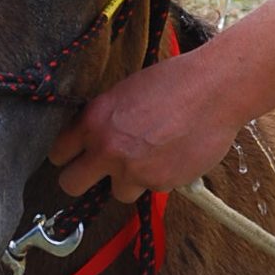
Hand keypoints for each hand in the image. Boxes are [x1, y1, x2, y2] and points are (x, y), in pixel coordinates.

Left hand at [49, 48, 240, 202]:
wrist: (216, 90)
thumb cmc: (175, 81)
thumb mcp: (126, 91)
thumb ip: (105, 119)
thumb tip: (95, 139)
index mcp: (94, 120)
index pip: (58, 152)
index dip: (68, 156)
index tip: (77, 157)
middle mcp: (107, 148)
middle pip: (71, 184)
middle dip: (84, 180)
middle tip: (99, 172)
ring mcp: (132, 170)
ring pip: (118, 193)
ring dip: (130, 181)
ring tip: (151, 157)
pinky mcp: (160, 184)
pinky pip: (152, 189)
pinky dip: (161, 178)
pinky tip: (174, 155)